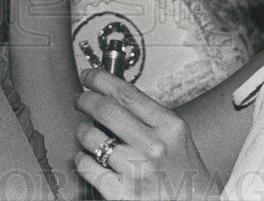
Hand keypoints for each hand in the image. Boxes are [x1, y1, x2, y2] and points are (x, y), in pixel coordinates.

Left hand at [74, 69, 220, 199]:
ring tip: (86, 131)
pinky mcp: (122, 194)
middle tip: (80, 99)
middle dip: (85, 99)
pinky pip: (87, 166)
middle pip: (105, 110)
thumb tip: (111, 96)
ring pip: (92, 137)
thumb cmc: (183, 173)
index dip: (100, 79)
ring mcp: (137, 171)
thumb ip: (149, 117)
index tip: (89, 75)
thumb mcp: (176, 136)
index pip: (127, 93)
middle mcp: (154, 147)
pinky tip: (86, 156)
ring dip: (83, 130)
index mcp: (169, 127)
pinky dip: (81, 157)